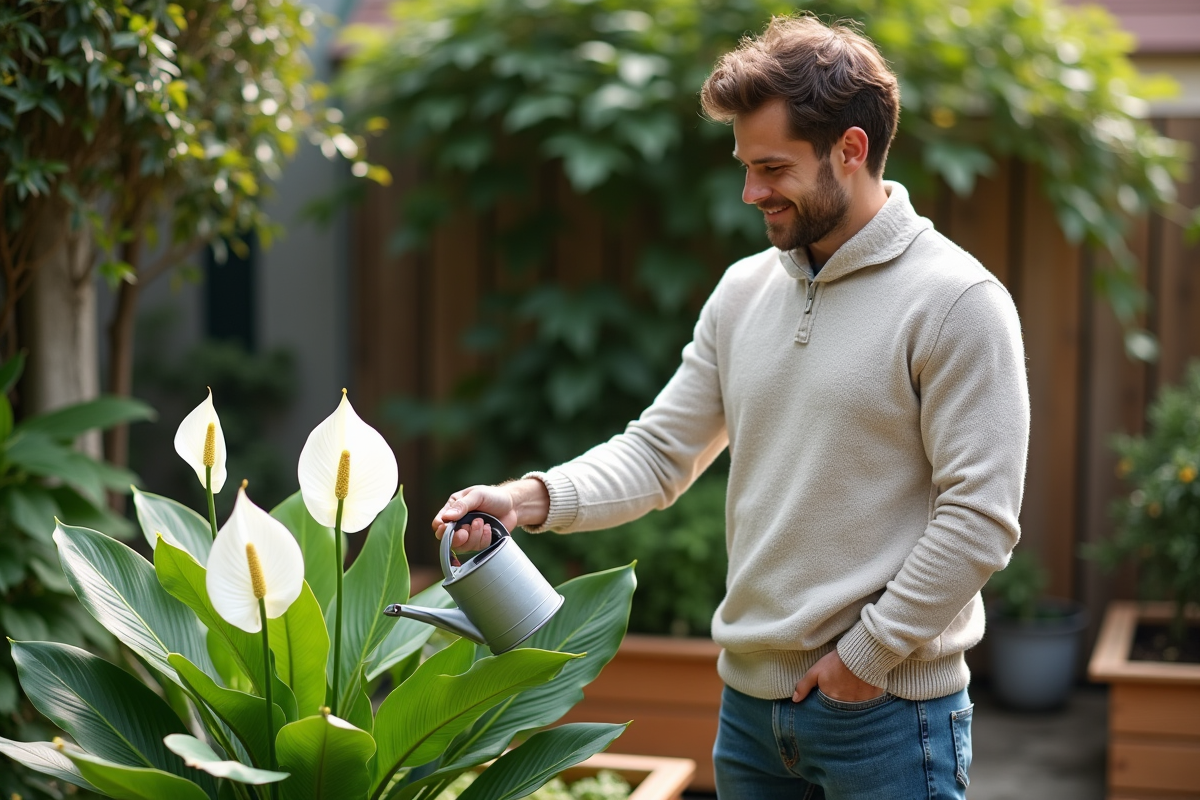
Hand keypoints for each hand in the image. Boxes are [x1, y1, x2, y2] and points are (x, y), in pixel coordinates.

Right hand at [431, 479, 548, 550]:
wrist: (513, 505)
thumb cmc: (493, 496)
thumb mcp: (477, 495)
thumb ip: (462, 505)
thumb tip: (447, 518)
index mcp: (453, 509)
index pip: (439, 524)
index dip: (441, 529)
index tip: (447, 528)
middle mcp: (458, 523)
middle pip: (448, 540)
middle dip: (457, 538)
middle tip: (466, 531)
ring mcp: (469, 534)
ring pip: (463, 546)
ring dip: (473, 536)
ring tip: (482, 522)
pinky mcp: (480, 542)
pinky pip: (477, 548)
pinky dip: (484, 539)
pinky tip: (489, 528)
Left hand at [792, 650, 883, 703]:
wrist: (862, 653)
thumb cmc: (837, 661)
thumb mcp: (816, 670)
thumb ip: (804, 685)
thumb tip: (795, 700)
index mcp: (832, 699)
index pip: (827, 709)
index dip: (827, 702)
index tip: (829, 696)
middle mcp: (846, 704)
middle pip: (841, 709)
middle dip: (839, 704)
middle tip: (841, 692)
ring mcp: (861, 703)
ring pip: (854, 708)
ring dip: (852, 702)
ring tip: (852, 691)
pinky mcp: (874, 698)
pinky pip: (868, 704)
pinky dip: (865, 700)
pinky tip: (863, 691)